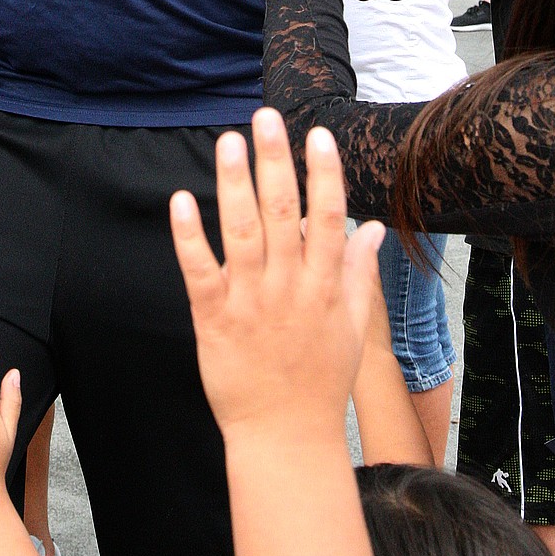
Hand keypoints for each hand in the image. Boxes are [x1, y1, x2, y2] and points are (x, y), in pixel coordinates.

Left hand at [170, 109, 383, 445]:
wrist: (285, 438)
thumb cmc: (320, 382)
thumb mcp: (351, 327)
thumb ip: (359, 273)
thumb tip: (373, 229)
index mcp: (324, 287)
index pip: (327, 219)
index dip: (323, 174)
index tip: (318, 135)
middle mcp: (289, 287)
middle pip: (284, 214)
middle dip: (276, 162)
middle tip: (267, 117)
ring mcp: (250, 301)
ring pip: (243, 233)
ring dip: (235, 185)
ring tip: (229, 142)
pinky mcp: (214, 318)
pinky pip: (200, 271)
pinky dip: (189, 237)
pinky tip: (181, 201)